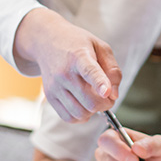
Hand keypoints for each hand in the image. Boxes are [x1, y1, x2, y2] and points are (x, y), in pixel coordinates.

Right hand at [14, 7, 121, 121]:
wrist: (47, 43)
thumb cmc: (78, 45)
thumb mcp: (101, 47)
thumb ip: (112, 70)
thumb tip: (113, 95)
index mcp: (79, 56)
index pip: (89, 72)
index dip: (100, 84)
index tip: (106, 93)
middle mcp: (64, 73)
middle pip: (90, 101)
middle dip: (106, 104)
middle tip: (108, 96)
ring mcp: (55, 87)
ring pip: (80, 113)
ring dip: (93, 111)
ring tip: (95, 99)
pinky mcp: (50, 97)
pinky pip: (69, 118)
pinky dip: (81, 116)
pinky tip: (83, 104)